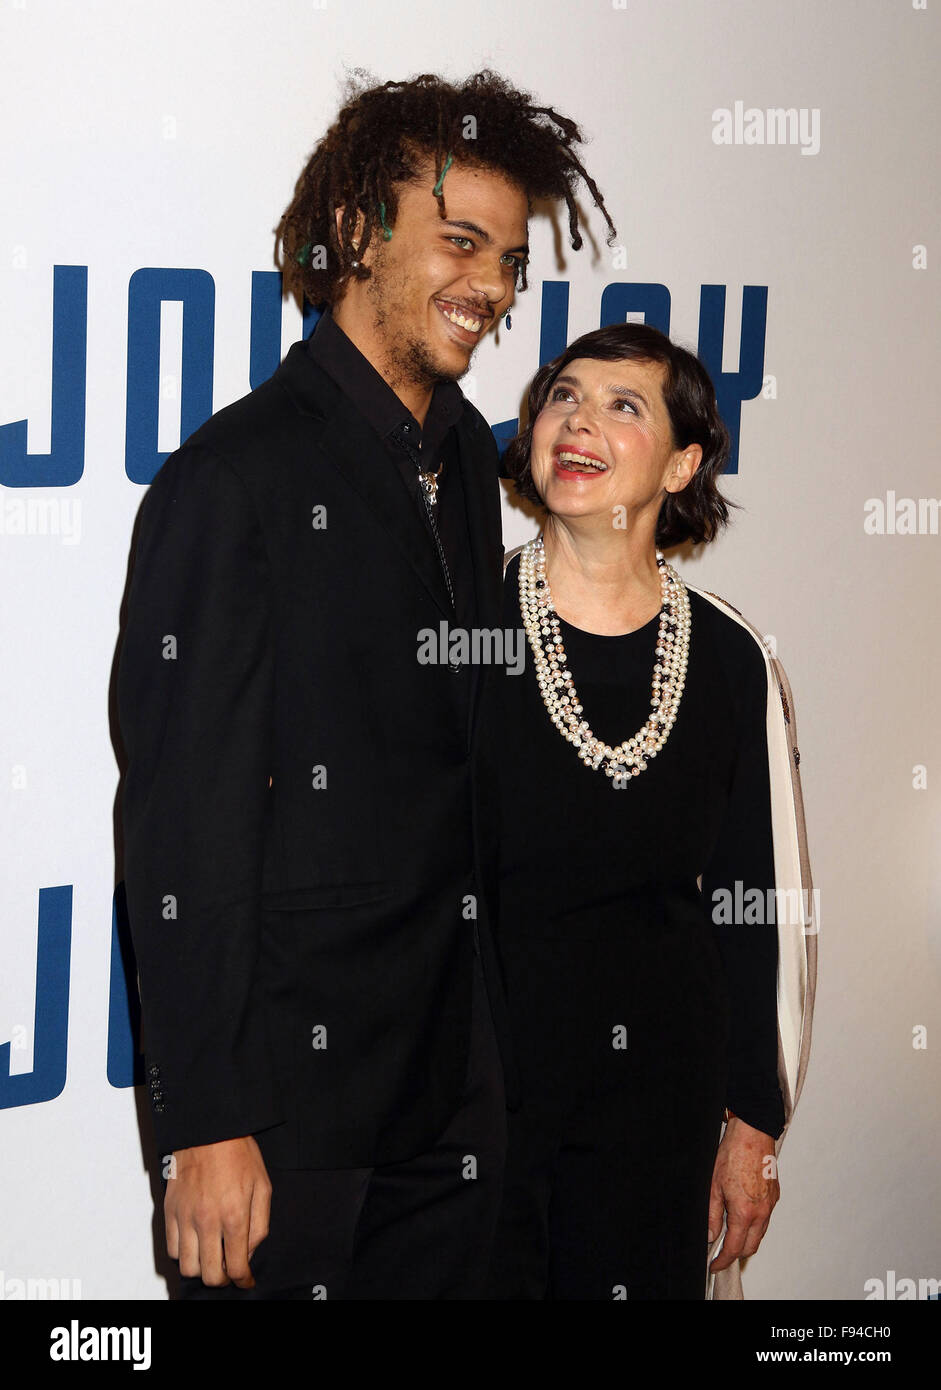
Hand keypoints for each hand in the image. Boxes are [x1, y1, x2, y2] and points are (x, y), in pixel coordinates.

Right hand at [164, 1135, 271, 1287]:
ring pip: (188, 1267)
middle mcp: (207, 1221)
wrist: (210, 1129)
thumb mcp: (263, 1186)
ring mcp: (185, 1217)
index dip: (243, 1280)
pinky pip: (172, 1249)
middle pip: (210, 1275)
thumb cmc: (238, 1154)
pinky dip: (184, 1254)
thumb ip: (259, 1225)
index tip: (246, 1280)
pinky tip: (196, 1244)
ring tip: (211, 1258)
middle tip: (229, 1270)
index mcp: (234, 1216)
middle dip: (222, 1279)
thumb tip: (249, 1252)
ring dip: (201, 1269)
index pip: (236, 1267)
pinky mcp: (170, 1211)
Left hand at [707, 1115, 778, 1272]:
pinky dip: (755, 1225)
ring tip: (730, 1236)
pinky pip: (765, 1219)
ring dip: (746, 1240)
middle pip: (750, 1246)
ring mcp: (770, 1205)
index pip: (734, 1248)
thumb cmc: (733, 1154)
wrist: (753, 1134)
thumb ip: (711, 1214)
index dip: (723, 1261)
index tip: (714, 1264)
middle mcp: (761, 1212)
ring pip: (760, 1234)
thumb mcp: (713, 1186)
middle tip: (721, 1254)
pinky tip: (743, 1217)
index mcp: (744, 1212)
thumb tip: (710, 1235)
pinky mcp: (774, 1196)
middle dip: (736, 1254)